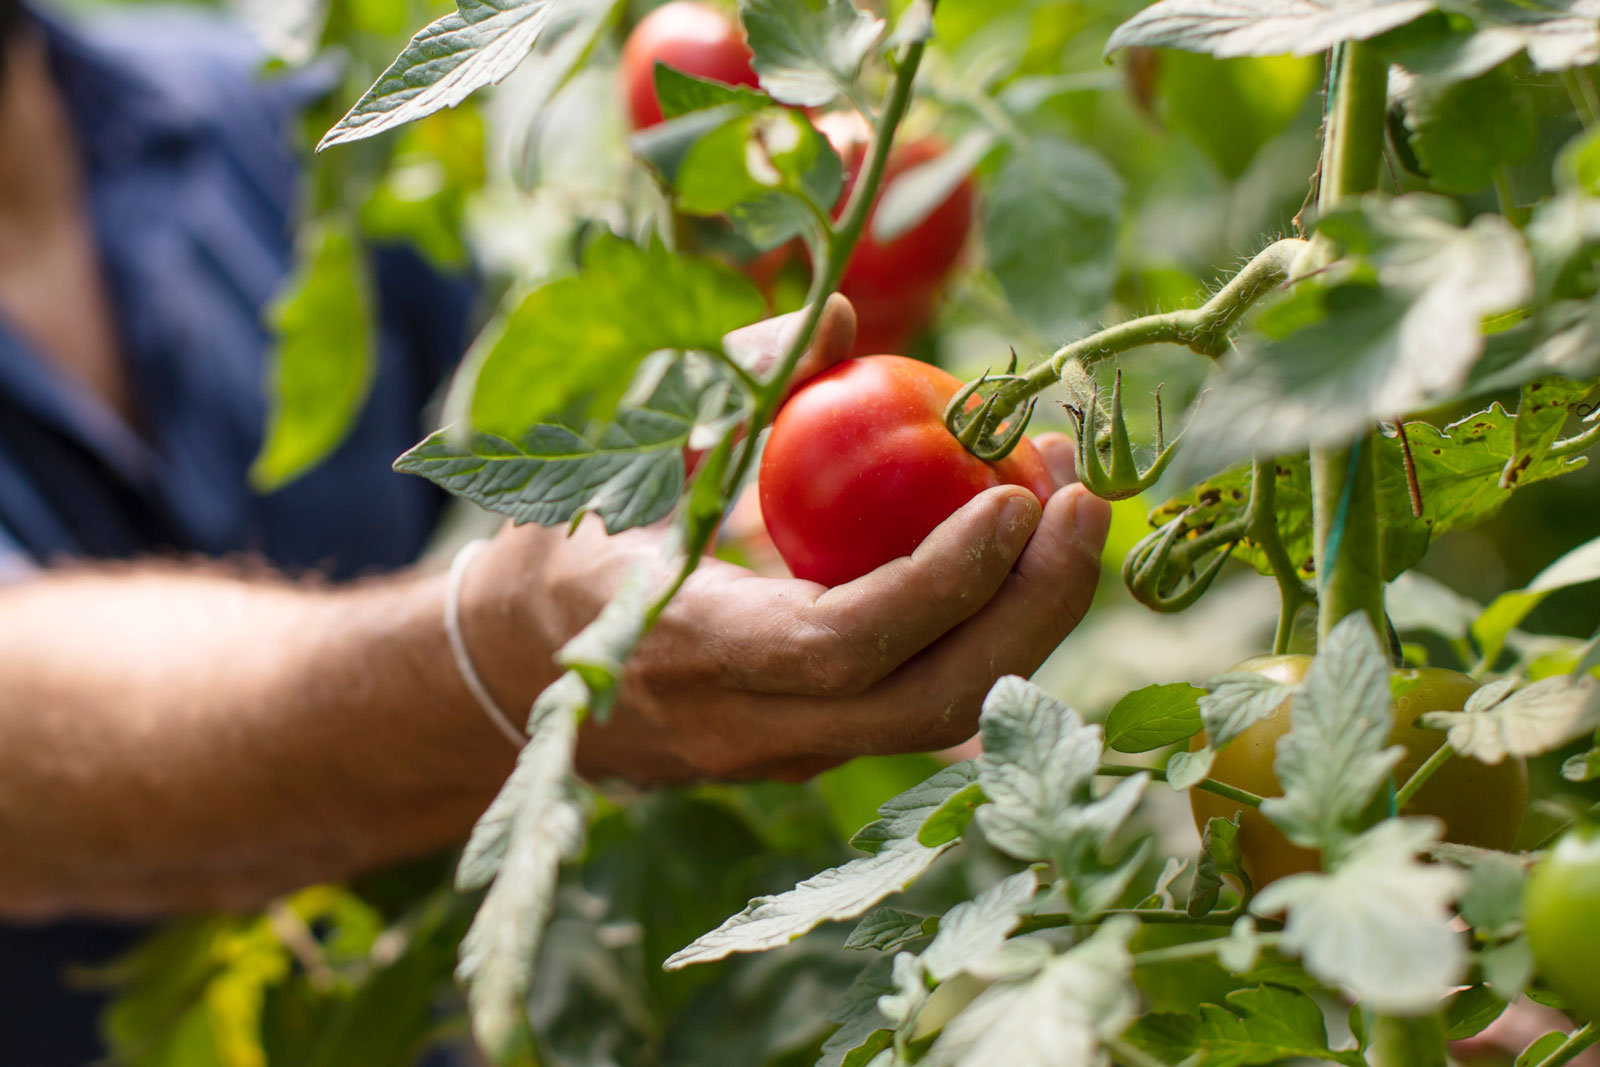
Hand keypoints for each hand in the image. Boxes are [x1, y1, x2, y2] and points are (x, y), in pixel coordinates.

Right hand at [463, 296, 1111, 783]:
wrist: (518, 672)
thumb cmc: (569, 547)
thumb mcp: (625, 454)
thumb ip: (730, 384)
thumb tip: (847, 313)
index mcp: (692, 650)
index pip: (844, 643)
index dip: (942, 579)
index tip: (1013, 492)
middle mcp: (751, 725)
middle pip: (927, 703)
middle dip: (1031, 609)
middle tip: (1084, 498)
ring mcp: (789, 752)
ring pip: (943, 717)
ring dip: (1029, 621)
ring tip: (1071, 511)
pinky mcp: (817, 748)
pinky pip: (925, 704)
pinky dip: (990, 632)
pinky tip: (1022, 555)